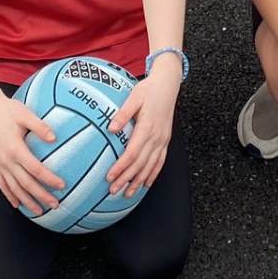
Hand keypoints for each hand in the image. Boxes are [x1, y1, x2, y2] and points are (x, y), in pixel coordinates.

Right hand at [0, 93, 64, 214]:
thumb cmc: (8, 110)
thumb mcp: (25, 114)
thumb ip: (40, 126)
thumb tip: (55, 138)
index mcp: (15, 148)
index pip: (35, 169)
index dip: (49, 179)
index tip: (62, 185)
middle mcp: (6, 160)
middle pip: (25, 184)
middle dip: (41, 196)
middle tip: (55, 205)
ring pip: (14, 188)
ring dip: (27, 201)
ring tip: (39, 212)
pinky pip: (2, 184)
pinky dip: (10, 196)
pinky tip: (18, 204)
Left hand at [106, 59, 180, 195]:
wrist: (168, 84)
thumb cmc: (148, 89)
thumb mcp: (134, 97)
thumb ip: (123, 114)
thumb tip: (111, 128)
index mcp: (147, 127)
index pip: (132, 153)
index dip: (121, 167)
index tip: (110, 177)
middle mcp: (157, 136)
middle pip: (140, 164)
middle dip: (127, 179)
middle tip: (113, 191)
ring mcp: (163, 139)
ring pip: (151, 166)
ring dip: (139, 181)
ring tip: (127, 194)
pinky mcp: (166, 140)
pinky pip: (160, 161)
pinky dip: (153, 174)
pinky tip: (146, 184)